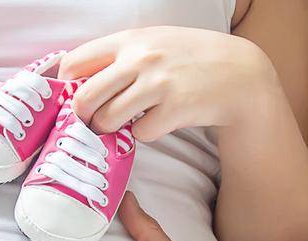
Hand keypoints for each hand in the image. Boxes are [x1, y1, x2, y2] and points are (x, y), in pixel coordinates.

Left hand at [59, 26, 282, 140]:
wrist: (239, 73)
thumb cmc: (191, 58)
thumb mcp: (154, 41)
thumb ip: (120, 55)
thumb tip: (80, 80)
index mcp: (130, 39)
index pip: (76, 63)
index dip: (68, 86)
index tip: (74, 98)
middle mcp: (140, 59)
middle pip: (85, 98)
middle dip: (83, 117)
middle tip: (91, 122)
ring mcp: (158, 85)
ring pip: (108, 120)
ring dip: (111, 129)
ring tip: (124, 123)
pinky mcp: (175, 110)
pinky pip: (140, 133)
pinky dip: (144, 133)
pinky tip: (157, 122)